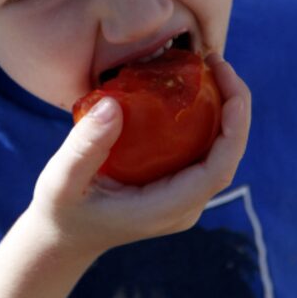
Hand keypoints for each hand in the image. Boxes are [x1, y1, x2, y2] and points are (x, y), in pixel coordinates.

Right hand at [28, 54, 251, 258]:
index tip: (230, 90)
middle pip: (227, 155)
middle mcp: (184, 205)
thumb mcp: (62, 179)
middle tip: (216, 61)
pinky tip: (191, 83)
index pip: (217, 171)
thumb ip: (84, 147)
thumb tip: (113, 105)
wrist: (65, 236)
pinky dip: (206, 114)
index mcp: (165, 209)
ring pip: (220, 150)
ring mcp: (183, 196)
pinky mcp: (177, 183)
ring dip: (224, 107)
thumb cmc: (62, 209)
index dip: (234, 130)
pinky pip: (203, 147)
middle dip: (234, 106)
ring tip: (209, 65)